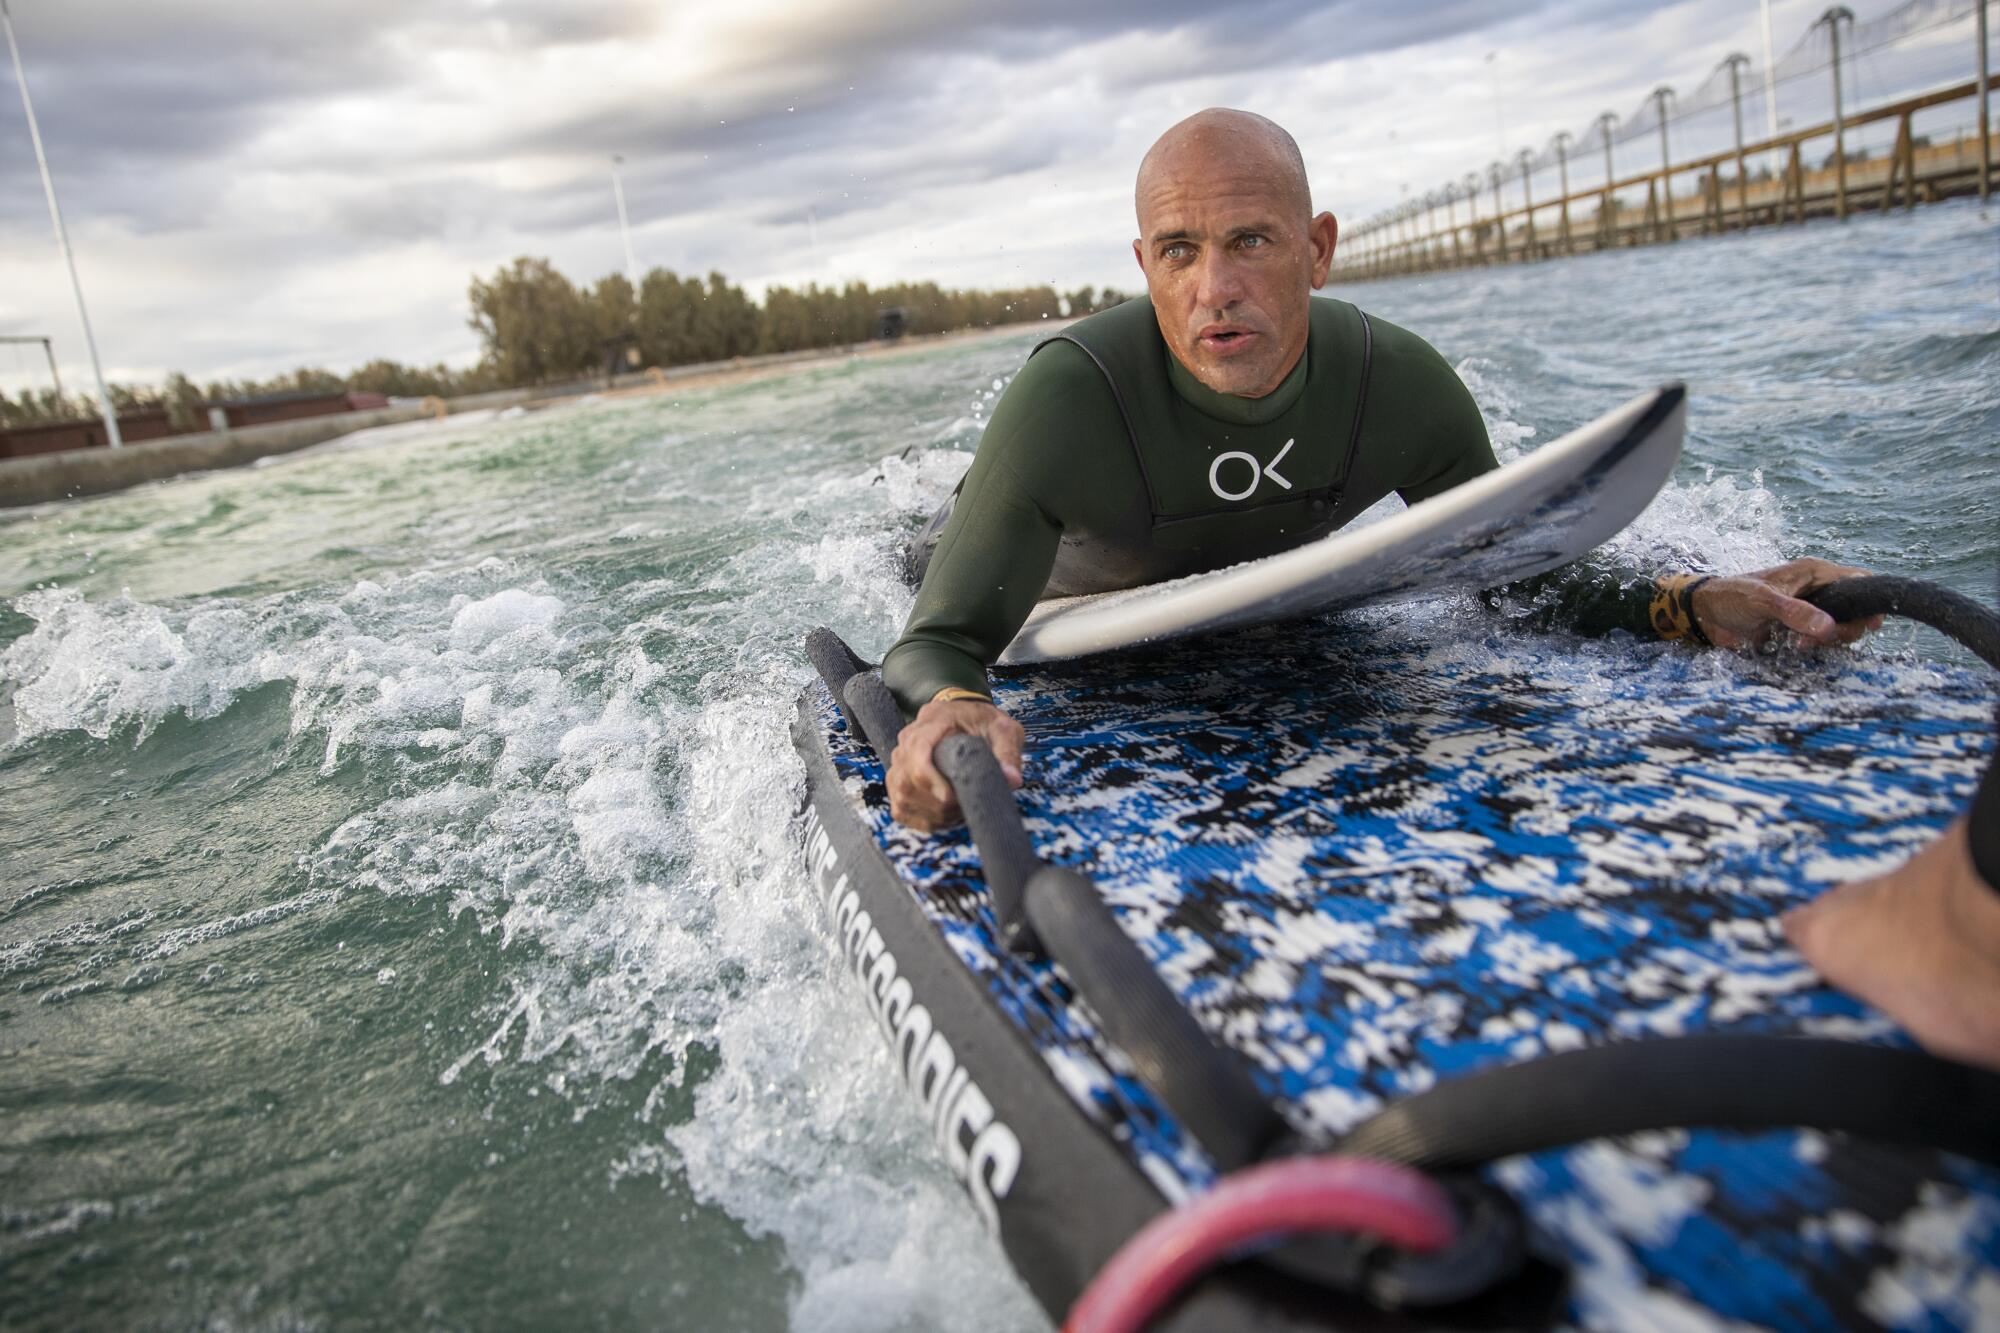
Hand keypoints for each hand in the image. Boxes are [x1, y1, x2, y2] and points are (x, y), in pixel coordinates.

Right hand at [887, 695, 1025, 831]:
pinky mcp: (898, 781)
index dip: (930, 778)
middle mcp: (908, 741)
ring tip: (959, 810)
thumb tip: (1011, 779)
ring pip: (903, 797)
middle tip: (965, 804)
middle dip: (938, 803)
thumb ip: (1008, 753)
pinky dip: (924, 819)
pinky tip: (946, 815)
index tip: (952, 797)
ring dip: (932, 813)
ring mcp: (898, 762)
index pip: (917, 750)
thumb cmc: (983, 723)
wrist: (965, 718)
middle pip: (907, 780)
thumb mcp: (1003, 729)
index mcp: (932, 721)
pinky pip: (901, 808)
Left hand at [1691, 557, 1884, 649]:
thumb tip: (1830, 628)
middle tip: (1822, 640)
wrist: (1705, 615)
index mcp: (1814, 572)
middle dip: (1846, 629)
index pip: (1860, 580)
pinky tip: (1795, 649)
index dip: (1872, 601)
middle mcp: (1818, 589)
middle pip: (1856, 610)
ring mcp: (1810, 609)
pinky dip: (1816, 647)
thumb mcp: (1763, 602)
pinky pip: (1821, 639)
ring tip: (1799, 646)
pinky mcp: (1799, 628)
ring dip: (1828, 640)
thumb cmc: (1731, 598)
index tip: (1867, 624)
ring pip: (1840, 627)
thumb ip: (1795, 613)